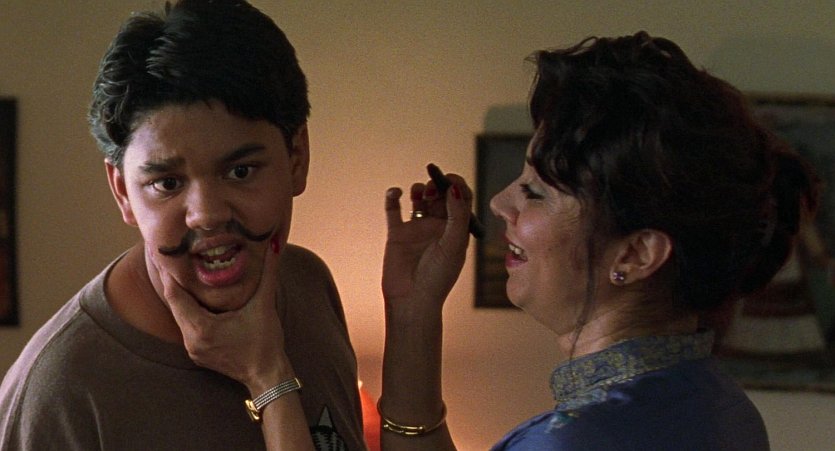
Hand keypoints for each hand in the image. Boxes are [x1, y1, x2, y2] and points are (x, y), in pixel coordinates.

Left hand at [152, 237, 289, 390]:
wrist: (267, 376)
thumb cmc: (265, 342)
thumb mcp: (265, 305)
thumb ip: (267, 274)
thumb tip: (273, 247)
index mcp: (201, 328)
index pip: (175, 296)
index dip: (169, 274)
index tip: (167, 254)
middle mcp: (190, 340)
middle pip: (173, 305)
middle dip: (173, 282)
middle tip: (171, 259)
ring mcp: (192, 349)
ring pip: (179, 316)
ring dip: (180, 297)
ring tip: (181, 274)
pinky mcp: (197, 353)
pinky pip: (186, 326)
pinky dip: (188, 311)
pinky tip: (194, 298)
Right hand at [382, 173, 472, 312]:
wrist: (412, 301)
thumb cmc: (438, 278)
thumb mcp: (453, 246)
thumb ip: (457, 216)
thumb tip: (455, 188)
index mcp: (457, 230)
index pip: (460, 199)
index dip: (456, 185)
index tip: (448, 180)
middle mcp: (438, 227)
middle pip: (440, 194)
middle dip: (437, 185)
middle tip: (432, 189)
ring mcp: (417, 229)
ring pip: (419, 198)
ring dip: (419, 188)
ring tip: (418, 194)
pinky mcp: (397, 233)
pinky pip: (393, 209)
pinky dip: (393, 196)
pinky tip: (396, 193)